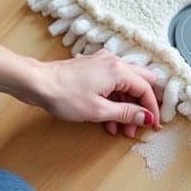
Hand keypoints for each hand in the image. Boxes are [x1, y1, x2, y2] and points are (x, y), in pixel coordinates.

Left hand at [33, 49, 160, 137]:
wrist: (37, 84)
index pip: (146, 89)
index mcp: (119, 70)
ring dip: (126, 106)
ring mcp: (102, 63)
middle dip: (142, 106)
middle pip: (140, 82)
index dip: (152, 109)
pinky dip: (114, 101)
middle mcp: (113, 62)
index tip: (152, 124)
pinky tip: (108, 120)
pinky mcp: (92, 68)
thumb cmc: (64, 95)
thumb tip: (146, 117)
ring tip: (122, 128)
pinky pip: (111, 84)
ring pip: (125, 85)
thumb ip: (126, 114)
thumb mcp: (99, 111)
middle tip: (141, 123)